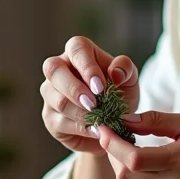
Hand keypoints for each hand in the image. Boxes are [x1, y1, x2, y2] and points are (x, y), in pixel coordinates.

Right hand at [40, 36, 138, 154]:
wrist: (116, 122)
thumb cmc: (120, 93)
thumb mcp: (130, 78)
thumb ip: (125, 69)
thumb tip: (115, 73)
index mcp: (79, 52)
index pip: (76, 48)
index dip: (87, 67)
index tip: (100, 87)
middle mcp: (59, 69)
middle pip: (53, 70)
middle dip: (74, 89)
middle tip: (93, 104)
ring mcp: (51, 93)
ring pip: (57, 99)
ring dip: (80, 112)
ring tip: (100, 120)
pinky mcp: (50, 117)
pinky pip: (59, 122)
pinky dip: (80, 128)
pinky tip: (95, 130)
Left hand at [95, 111, 179, 178]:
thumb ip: (159, 121)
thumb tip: (127, 119)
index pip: (132, 157)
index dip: (111, 142)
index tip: (103, 128)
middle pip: (124, 176)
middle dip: (112, 156)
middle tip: (116, 138)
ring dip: (123, 170)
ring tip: (131, 152)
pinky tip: (151, 169)